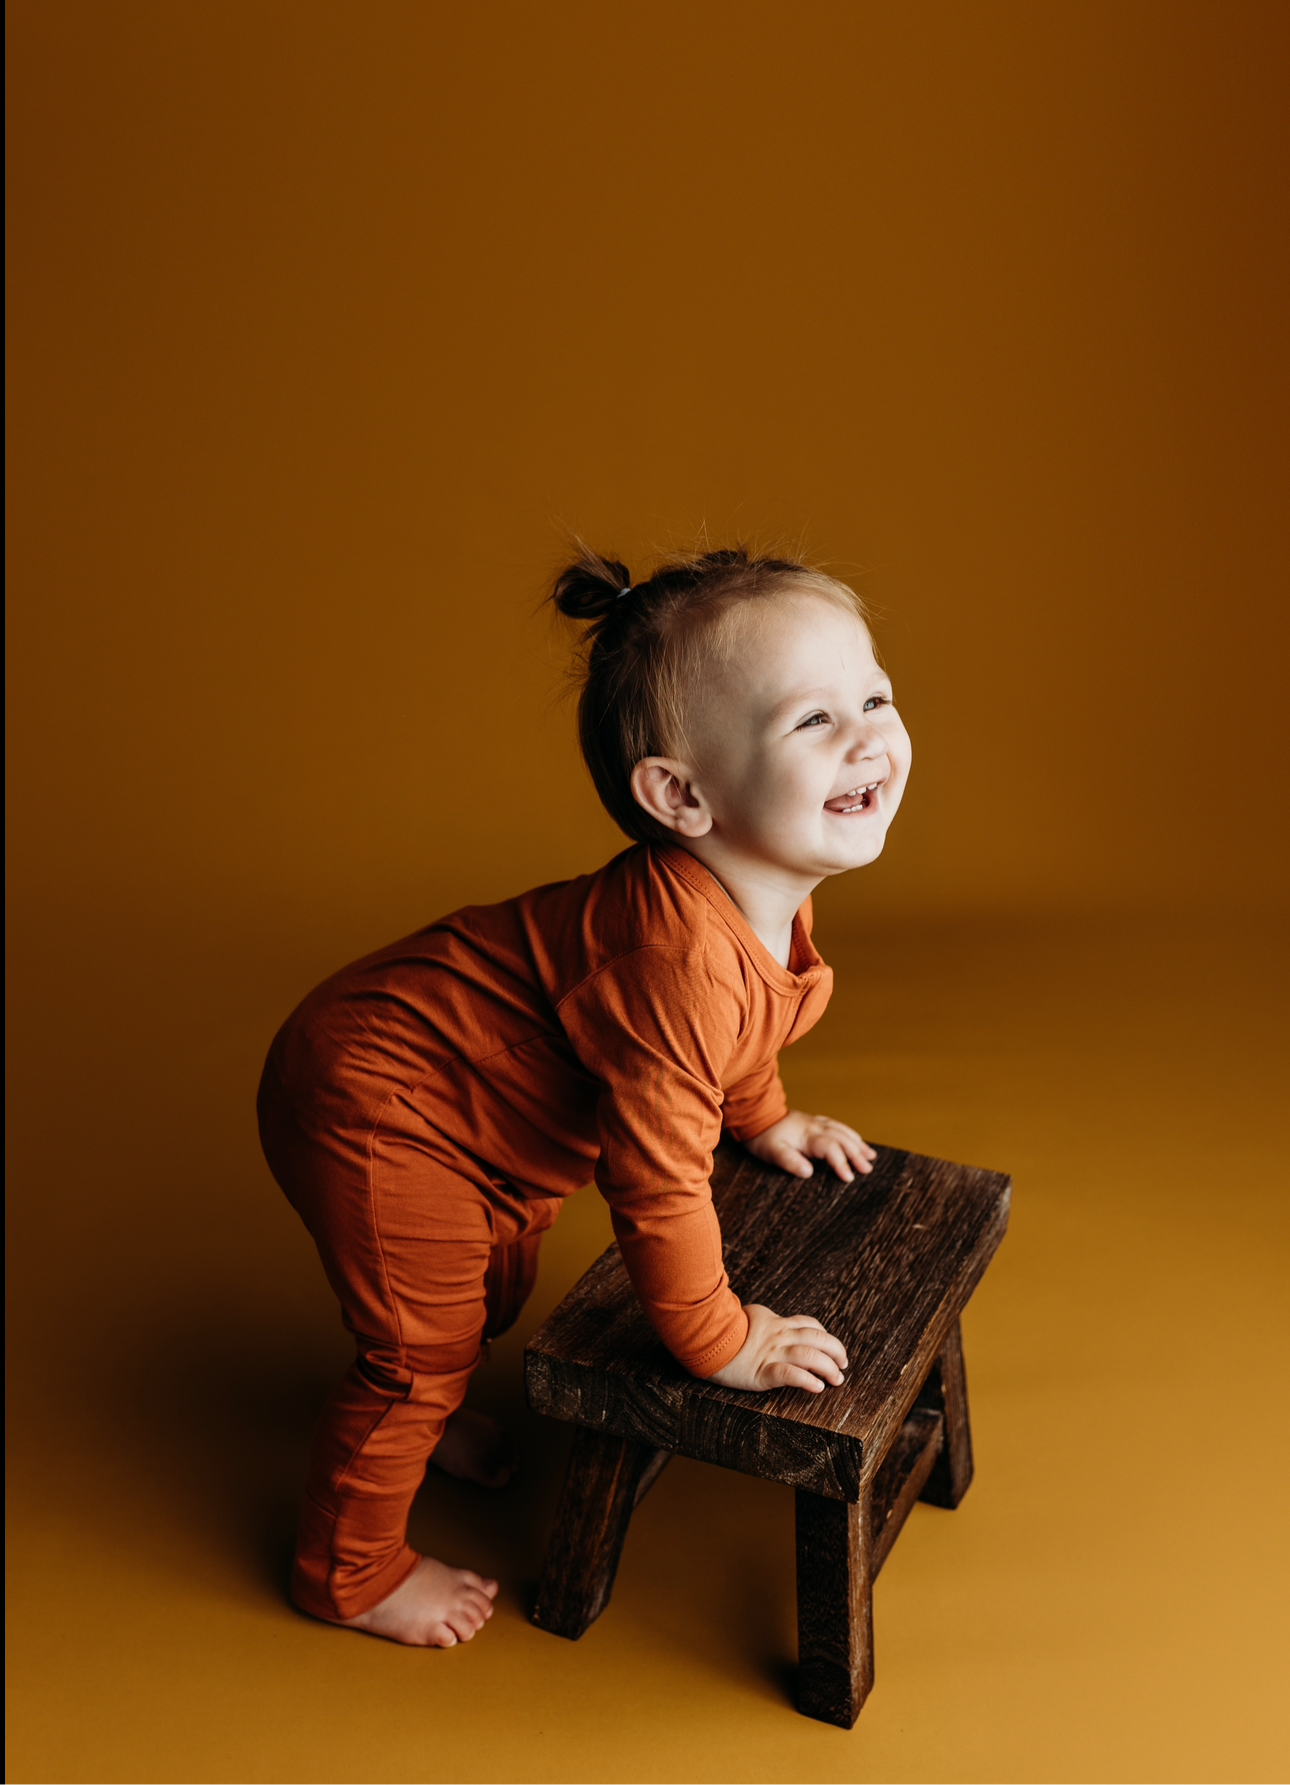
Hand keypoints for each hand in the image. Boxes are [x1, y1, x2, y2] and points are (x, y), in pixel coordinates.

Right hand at [708, 1303, 847, 1392]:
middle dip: (836, 1351)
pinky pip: (790, 1374)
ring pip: (810, 1356)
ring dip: (828, 1368)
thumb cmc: (723, 1329)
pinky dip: (807, 1380)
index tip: (833, 1348)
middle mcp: (779, 1336)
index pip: (809, 1325)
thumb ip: (763, 1320)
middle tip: (844, 1365)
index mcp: (777, 1323)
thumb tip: (765, 1319)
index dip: (826, 1336)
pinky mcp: (762, 1372)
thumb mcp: (749, 1317)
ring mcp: (772, 1353)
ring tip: (837, 1379)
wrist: (704, 1338)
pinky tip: (817, 1387)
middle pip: (818, 1338)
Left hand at [744, 1109, 875, 1181]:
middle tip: (867, 1170)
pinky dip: (850, 1134)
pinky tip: (856, 1140)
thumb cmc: (763, 1137)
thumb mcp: (771, 1152)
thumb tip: (808, 1172)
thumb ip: (789, 1161)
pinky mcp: (814, 1122)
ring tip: (870, 1156)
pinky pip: (838, 1126)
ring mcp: (816, 1122)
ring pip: (843, 1131)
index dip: (841, 1163)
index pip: (831, 1148)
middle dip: (857, 1154)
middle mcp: (816, 1126)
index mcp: (807, 1135)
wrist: (757, 1115)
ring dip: (858, 1143)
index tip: (849, 1178)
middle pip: (842, 1139)